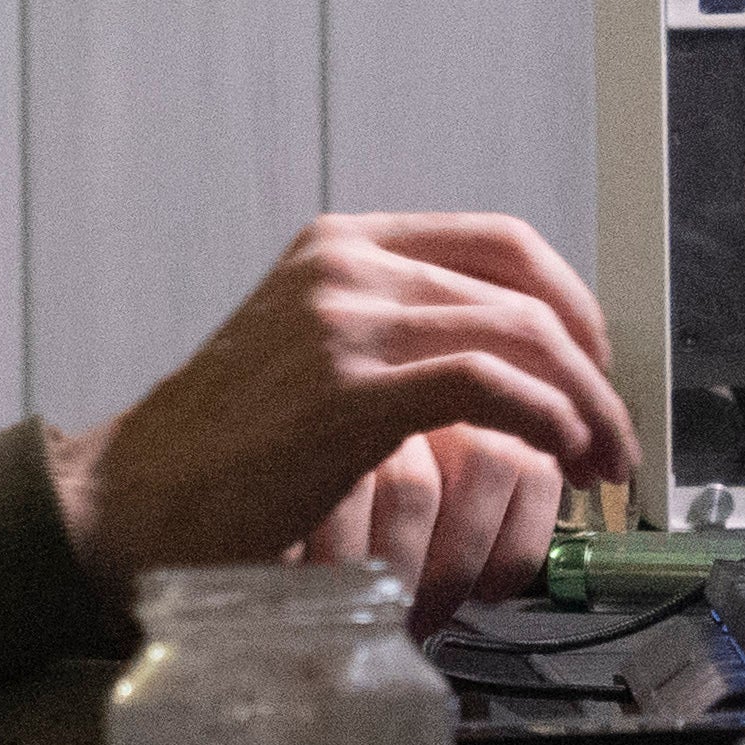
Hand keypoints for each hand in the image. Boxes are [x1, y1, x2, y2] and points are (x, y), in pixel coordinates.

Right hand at [48, 211, 633, 612]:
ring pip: (517, 335)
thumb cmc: (219, 455)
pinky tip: (559, 453)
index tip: (599, 365)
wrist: (128, 504)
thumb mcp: (307, 357)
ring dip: (584, 404)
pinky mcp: (347, 392)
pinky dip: (544, 419)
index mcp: (340, 247)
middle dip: (594, 366)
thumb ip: (391, 338)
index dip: (575, 302)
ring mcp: (343, 323)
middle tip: (616, 434)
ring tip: (600, 462)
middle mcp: (343, 266)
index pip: (501, 241)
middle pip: (524, 289)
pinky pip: (485, 384)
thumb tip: (505, 368)